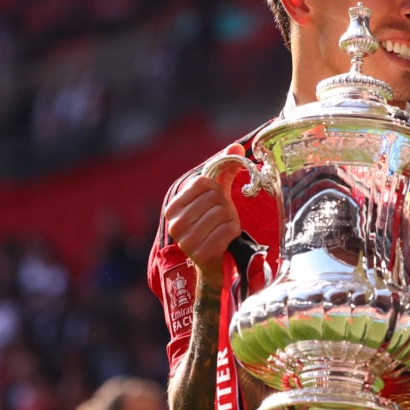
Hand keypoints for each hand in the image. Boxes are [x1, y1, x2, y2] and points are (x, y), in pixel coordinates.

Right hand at [164, 143, 245, 284]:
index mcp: (173, 207)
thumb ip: (224, 169)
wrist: (215, 262)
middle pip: (214, 197)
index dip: (216, 188)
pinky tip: (227, 239)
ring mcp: (187, 240)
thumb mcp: (217, 196)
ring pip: (222, 212)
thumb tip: (237, 146)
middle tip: (221, 218)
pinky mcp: (203, 253)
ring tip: (224, 229)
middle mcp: (175, 224)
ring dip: (230, 220)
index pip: (202, 182)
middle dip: (225, 206)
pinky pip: (228, 229)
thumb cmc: (215, 224)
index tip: (215, 201)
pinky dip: (234, 231)